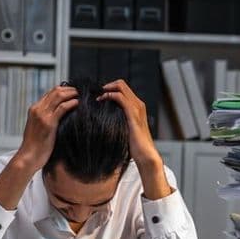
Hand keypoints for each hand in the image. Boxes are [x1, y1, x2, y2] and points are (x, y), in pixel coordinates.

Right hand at [14, 85, 78, 173]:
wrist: (28, 157)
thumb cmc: (36, 146)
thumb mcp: (39, 128)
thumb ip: (47, 119)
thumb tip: (61, 115)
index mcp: (34, 109)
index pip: (50, 93)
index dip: (64, 90)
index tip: (74, 92)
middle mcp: (37, 109)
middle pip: (55, 91)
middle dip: (69, 89)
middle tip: (80, 92)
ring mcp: (42, 115)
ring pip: (59, 96)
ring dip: (72, 94)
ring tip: (81, 96)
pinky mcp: (49, 123)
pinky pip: (62, 108)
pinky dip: (71, 103)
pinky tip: (78, 104)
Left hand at [99, 80, 170, 199]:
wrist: (145, 154)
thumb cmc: (135, 146)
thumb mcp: (124, 129)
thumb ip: (117, 122)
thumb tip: (102, 121)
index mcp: (136, 106)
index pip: (122, 88)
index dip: (109, 88)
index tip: (97, 95)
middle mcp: (138, 104)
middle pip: (120, 84)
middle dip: (106, 86)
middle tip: (95, 94)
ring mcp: (136, 108)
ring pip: (120, 87)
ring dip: (106, 89)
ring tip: (96, 97)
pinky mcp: (133, 114)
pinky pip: (120, 97)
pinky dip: (109, 95)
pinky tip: (100, 101)